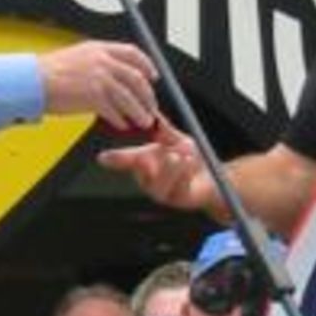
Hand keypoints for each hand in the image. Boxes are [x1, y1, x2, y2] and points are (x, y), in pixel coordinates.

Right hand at [37, 41, 156, 129]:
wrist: (32, 81)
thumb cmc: (47, 72)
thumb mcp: (76, 57)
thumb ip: (96, 63)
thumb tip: (111, 76)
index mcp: (99, 48)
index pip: (132, 53)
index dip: (146, 65)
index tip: (152, 75)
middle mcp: (102, 61)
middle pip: (136, 77)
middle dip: (147, 94)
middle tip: (151, 105)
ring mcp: (99, 78)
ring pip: (129, 97)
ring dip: (140, 111)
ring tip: (144, 121)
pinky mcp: (93, 97)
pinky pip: (115, 111)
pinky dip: (121, 119)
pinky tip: (123, 124)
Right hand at [98, 118, 215, 212]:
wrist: (212, 177)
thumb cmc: (191, 159)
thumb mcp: (177, 139)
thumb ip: (164, 129)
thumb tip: (153, 114)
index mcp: (144, 162)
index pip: (125, 160)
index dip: (114, 159)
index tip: (103, 157)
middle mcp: (148, 179)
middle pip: (139, 172)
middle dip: (144, 161)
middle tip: (156, 153)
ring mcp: (160, 192)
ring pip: (158, 183)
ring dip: (171, 167)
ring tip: (182, 156)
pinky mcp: (176, 200)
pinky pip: (177, 187)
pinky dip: (185, 173)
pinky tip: (191, 164)